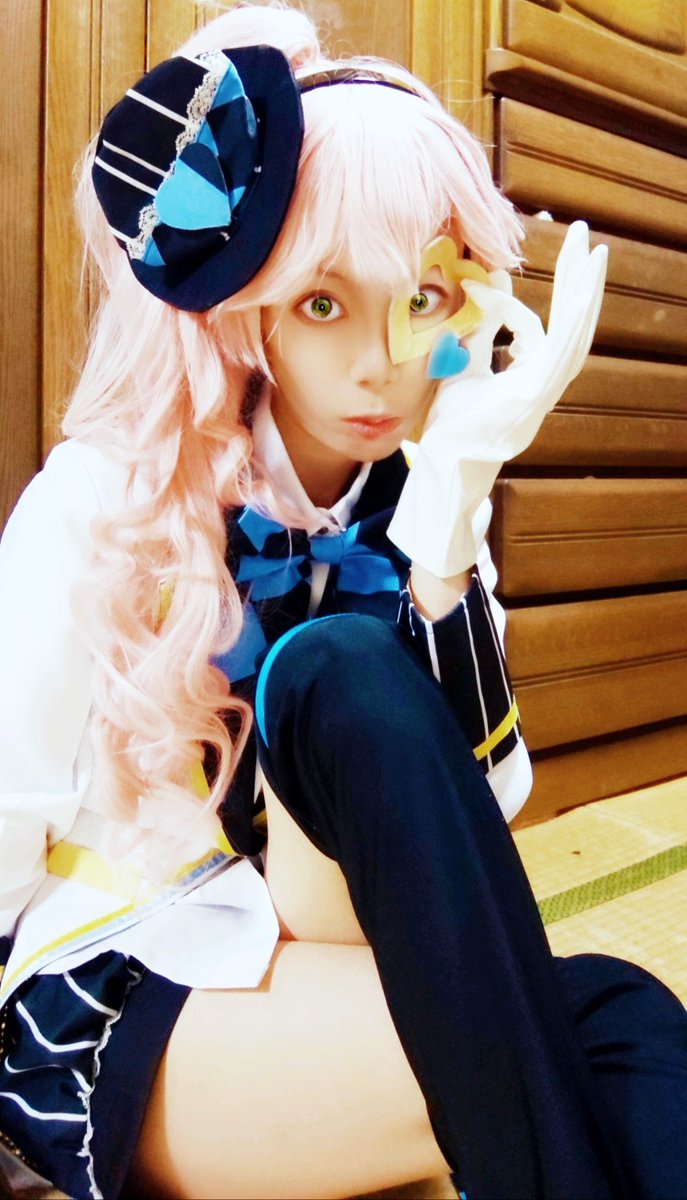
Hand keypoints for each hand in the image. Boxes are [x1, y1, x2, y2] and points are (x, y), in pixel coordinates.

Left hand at [387, 221, 607, 576]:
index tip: (477, 282)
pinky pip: (560, 354)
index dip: (505, 301)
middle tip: (584, 236)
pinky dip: (571, 322)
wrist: (445, 466)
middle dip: (577, 280)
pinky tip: (579, 294)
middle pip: (570, 324)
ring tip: (592, 254)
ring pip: (574, 336)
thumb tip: (491, 283)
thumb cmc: (452, 425)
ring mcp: (543, 392)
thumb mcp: (462, 363)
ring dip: (584, 293)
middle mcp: (542, 383)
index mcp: (526, 378)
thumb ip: (478, 328)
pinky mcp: (536, 397)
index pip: (528, 328)